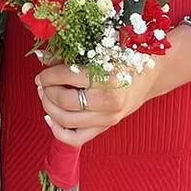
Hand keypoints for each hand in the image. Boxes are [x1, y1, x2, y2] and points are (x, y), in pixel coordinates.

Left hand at [36, 60, 159, 149]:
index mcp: (108, 77)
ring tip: (45, 96)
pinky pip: (76, 138)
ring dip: (48, 108)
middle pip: (64, 101)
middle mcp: (108, 101)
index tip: (42, 73)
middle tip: (43, 84)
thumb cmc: (123, 59)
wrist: (148, 77)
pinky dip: (58, 131)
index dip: (48, 75)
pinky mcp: (105, 128)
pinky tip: (50, 118)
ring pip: (66, 120)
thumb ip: (71, 55)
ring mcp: (107, 118)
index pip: (67, 77)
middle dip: (47, 92)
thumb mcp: (100, 52)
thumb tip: (43, 56)